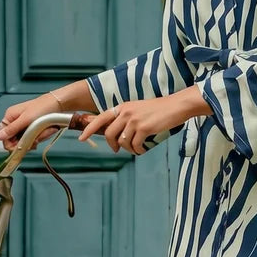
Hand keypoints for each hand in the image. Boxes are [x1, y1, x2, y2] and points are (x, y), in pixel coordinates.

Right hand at [0, 93, 63, 150]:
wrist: (58, 104)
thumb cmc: (41, 108)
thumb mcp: (26, 119)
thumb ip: (12, 129)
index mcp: (9, 117)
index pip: (4, 137)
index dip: (12, 144)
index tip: (22, 145)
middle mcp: (15, 122)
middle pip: (15, 141)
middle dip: (27, 141)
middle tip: (36, 138)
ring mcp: (24, 126)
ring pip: (26, 141)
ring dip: (35, 138)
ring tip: (44, 131)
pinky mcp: (32, 128)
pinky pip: (33, 138)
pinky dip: (40, 136)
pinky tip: (46, 132)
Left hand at [77, 88, 208, 155]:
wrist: (176, 106)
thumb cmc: (158, 110)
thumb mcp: (138, 110)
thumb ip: (126, 119)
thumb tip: (118, 136)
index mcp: (122, 107)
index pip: (100, 118)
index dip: (89, 129)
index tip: (81, 138)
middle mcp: (125, 112)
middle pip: (109, 134)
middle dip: (111, 145)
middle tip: (117, 149)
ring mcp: (134, 120)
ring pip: (122, 141)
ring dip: (128, 149)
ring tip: (136, 148)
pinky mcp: (143, 128)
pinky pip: (134, 145)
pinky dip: (138, 150)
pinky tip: (143, 148)